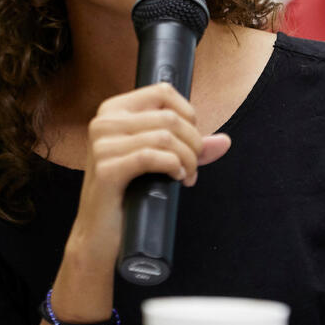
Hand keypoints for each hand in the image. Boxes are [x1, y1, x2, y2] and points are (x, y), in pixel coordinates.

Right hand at [68, 83, 230, 271]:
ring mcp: (102, 145)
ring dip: (187, 159)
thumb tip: (224, 141)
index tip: (192, 141)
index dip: (188, 115)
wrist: (100, 233)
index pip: (163, 91)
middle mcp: (104, 122)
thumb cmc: (128, 193)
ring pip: (165, 137)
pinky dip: (172, 166)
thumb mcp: (159, 161)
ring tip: (187, 176)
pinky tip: (175, 178)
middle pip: (169, 117)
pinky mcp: (106, 169)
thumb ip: (189, 146)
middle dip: (193, 144)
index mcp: (114, 110)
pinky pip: (151, 157)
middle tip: (193, 167)